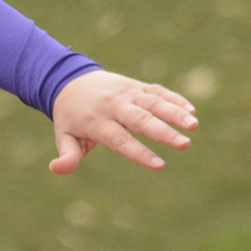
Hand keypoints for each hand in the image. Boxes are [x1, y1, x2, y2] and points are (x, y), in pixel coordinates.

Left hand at [49, 69, 197, 174]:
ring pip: (153, 102)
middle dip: (163, 132)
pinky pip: (157, 91)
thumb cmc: (71, 116)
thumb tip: (56, 169)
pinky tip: (191, 111)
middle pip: (140, 119)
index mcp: (96, 122)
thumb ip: (67, 154)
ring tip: (194, 125)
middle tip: (184, 144)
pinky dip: (174, 99)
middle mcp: (113, 106)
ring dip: (175, 112)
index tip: (159, 165)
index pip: (120, 140)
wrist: (70, 81)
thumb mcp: (64, 136)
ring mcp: (127, 93)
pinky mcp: (137, 86)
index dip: (139, 152)